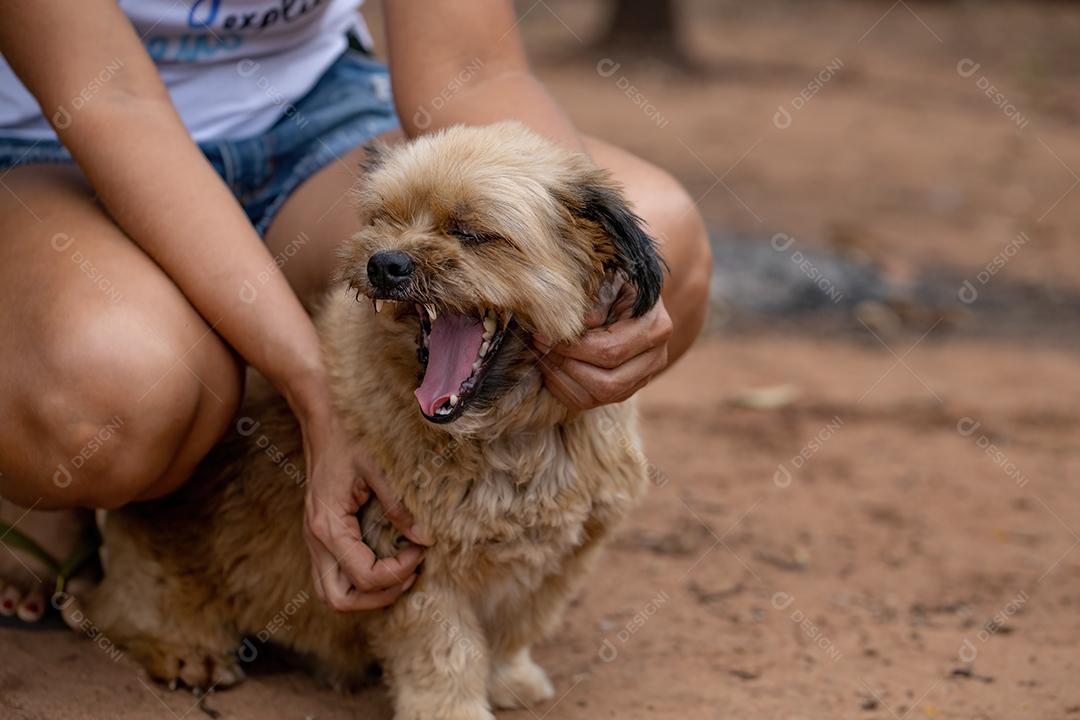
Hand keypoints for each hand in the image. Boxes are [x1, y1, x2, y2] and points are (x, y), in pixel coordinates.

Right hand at [300, 407, 431, 610]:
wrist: (321, 416)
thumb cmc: (348, 437)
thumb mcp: (379, 469)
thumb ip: (401, 507)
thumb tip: (427, 539)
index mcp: (328, 526)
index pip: (363, 576)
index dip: (397, 573)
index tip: (421, 551)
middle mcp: (315, 538)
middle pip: (337, 599)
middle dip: (378, 597)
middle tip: (410, 574)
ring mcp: (314, 538)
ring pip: (331, 591)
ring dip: (366, 593)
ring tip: (400, 573)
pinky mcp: (321, 533)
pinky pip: (334, 573)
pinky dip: (359, 578)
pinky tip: (387, 559)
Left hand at [534, 274, 671, 410]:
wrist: (634, 291)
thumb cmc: (618, 278)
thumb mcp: (609, 276)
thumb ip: (598, 296)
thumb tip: (582, 324)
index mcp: (655, 327)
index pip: (609, 351)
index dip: (571, 347)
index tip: (542, 334)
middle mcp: (655, 358)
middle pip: (607, 383)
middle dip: (565, 367)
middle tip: (539, 347)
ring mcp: (643, 377)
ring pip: (599, 398)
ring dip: (563, 381)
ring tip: (542, 357)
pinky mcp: (627, 388)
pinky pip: (593, 402)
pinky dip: (566, 390)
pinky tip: (550, 370)